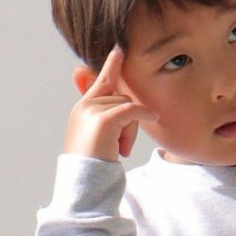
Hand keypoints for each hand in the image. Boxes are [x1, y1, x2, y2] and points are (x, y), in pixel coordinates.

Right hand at [64, 44, 160, 161]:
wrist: (86, 188)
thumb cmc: (96, 170)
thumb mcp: (103, 142)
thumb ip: (113, 123)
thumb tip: (134, 109)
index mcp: (82, 110)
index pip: (100, 82)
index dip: (111, 65)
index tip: (120, 48)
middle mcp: (84, 107)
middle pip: (121, 97)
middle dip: (129, 122)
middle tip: (123, 147)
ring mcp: (92, 112)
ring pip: (127, 105)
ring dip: (131, 129)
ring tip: (120, 150)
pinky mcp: (103, 121)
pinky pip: (131, 110)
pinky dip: (144, 115)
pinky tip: (153, 118)